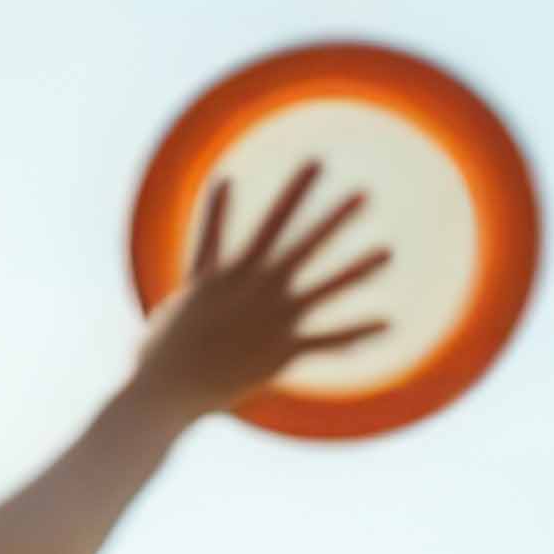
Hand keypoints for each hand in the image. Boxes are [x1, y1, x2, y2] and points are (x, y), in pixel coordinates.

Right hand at [122, 160, 392, 423]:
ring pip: (325, 287)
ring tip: (389, 252)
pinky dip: (356, 333)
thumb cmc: (163, 348)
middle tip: (365, 194)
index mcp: (232, 270)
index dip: (292, 193)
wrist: (165, 387)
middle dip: (334, 217)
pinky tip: (387, 324)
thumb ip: (204, 270)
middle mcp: (258, 287)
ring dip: (358, 269)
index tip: (316, 165)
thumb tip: (202, 270)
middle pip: (304, 243)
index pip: (269, 220)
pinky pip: (327, 341)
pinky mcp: (282, 350)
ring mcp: (274, 318)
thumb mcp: (186, 297)